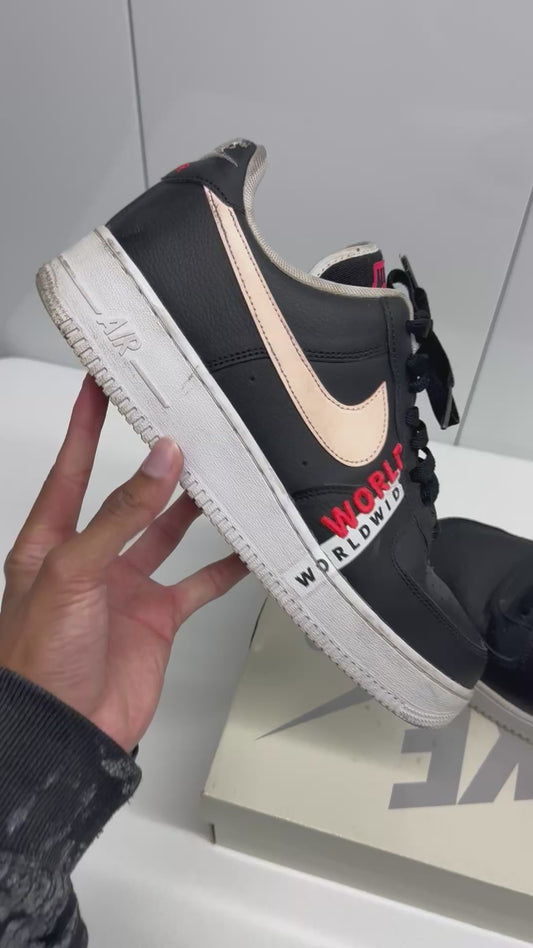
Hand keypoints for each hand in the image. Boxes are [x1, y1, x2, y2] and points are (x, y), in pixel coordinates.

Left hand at [0, 376, 246, 751]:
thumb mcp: (72, 572)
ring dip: (191, 508)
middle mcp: (89, 559)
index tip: (99, 386)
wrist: (64, 731)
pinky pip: (197, 583)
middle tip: (181, 428)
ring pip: (166, 534)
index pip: (71, 470)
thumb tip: (160, 462)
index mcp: (51, 543)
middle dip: (153, 465)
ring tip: (219, 475)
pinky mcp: (156, 618)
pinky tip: (245, 550)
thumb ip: (119, 517)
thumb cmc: (39, 659)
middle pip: (126, 498)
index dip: (84, 426)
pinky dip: (224, 568)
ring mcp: (125, 588)